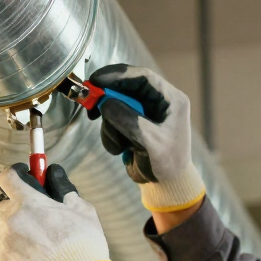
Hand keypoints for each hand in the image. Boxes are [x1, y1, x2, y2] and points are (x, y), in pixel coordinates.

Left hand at [0, 163, 116, 260]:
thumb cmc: (83, 243)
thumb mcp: (81, 208)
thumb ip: (62, 187)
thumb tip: (53, 172)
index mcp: (27, 202)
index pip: (7, 176)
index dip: (16, 174)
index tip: (24, 176)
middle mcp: (10, 220)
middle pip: (2, 204)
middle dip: (16, 204)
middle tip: (36, 213)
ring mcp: (4, 244)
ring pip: (3, 230)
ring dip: (16, 231)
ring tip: (40, 244)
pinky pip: (3, 252)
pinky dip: (15, 253)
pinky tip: (35, 260)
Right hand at [87, 64, 205, 211]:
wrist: (165, 185)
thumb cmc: (167, 164)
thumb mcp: (150, 141)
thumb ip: (128, 120)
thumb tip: (105, 103)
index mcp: (170, 99)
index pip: (142, 77)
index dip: (118, 74)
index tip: (96, 80)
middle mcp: (157, 101)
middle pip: (124, 87)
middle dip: (106, 98)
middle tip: (89, 105)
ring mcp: (143, 112)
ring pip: (114, 105)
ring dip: (109, 125)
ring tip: (119, 144)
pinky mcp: (131, 123)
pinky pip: (112, 120)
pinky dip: (110, 134)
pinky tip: (121, 149)